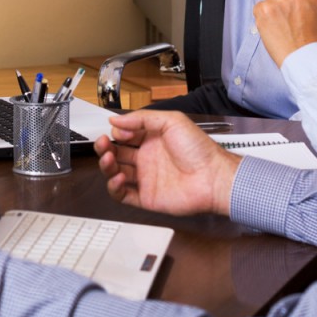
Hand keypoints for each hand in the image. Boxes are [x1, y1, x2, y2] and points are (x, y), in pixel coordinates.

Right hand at [94, 110, 239, 216]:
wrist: (213, 177)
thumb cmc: (199, 149)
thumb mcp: (172, 121)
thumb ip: (142, 118)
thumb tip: (116, 119)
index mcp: (152, 140)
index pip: (124, 135)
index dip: (118, 132)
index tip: (119, 131)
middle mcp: (147, 158)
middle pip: (116, 153)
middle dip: (105, 147)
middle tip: (102, 143)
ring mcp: (146, 178)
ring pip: (115, 172)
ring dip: (107, 165)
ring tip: (109, 159)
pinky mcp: (146, 197)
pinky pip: (123, 195)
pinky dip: (114, 188)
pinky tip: (117, 178)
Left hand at [253, 0, 316, 67]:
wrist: (303, 58)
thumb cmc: (316, 35)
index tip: (304, 7)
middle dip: (290, 2)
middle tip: (297, 21)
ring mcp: (276, 0)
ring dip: (277, 9)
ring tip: (287, 27)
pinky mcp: (262, 9)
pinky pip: (261, 7)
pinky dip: (266, 16)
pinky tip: (276, 28)